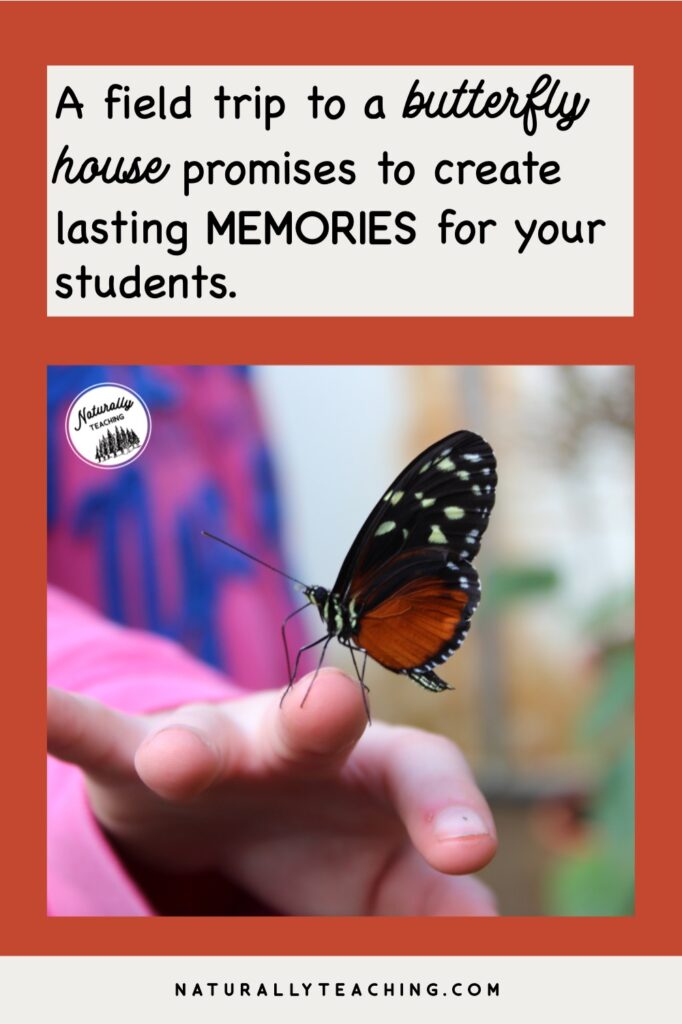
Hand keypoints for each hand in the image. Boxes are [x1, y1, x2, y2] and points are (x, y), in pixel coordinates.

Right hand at [48, 670, 496, 914]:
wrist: (247, 810)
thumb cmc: (334, 852)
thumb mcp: (385, 886)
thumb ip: (431, 906)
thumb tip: (487, 933)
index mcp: (370, 772)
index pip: (421, 771)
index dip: (447, 807)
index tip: (470, 855)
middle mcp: (295, 743)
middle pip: (311, 721)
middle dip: (316, 713)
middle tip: (331, 705)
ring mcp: (215, 746)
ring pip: (201, 737)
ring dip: (189, 747)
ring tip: (175, 763)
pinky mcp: (138, 763)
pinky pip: (101, 740)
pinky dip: (65, 723)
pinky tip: (29, 698)